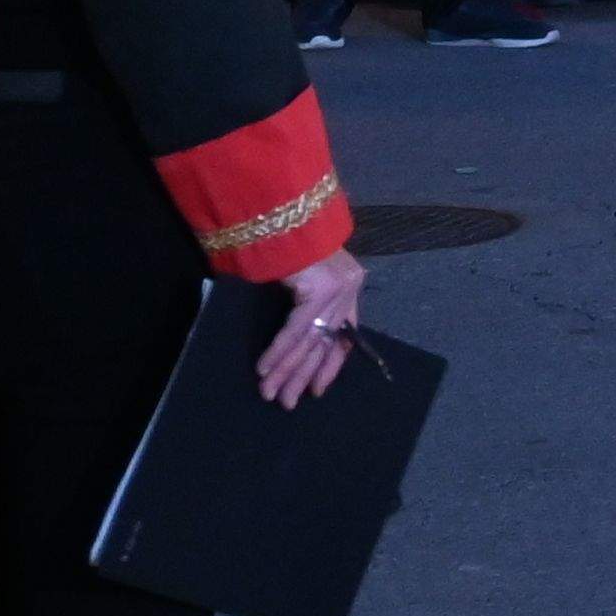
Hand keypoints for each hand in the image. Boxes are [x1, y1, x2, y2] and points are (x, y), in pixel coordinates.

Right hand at [260, 249, 368, 406]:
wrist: (282, 212)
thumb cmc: (288, 242)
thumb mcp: (305, 277)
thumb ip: (308, 304)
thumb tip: (297, 342)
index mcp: (350, 286)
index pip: (346, 337)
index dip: (330, 365)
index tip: (316, 390)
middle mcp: (349, 288)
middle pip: (325, 343)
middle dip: (303, 375)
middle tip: (287, 403)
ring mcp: (338, 288)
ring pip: (310, 341)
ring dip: (286, 370)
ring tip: (270, 394)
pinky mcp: (320, 289)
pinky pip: (296, 330)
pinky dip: (279, 351)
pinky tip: (265, 369)